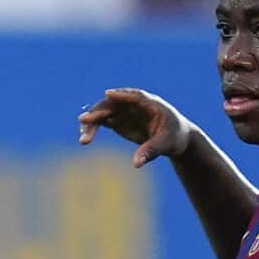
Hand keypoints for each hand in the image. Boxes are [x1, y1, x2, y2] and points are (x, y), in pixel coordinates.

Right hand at [77, 87, 193, 168]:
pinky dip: (93, 129)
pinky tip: (85, 140)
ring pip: (104, 112)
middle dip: (98, 112)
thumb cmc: (174, 137)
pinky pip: (102, 121)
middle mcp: (134, 104)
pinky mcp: (118, 121)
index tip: (108, 94)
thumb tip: (136, 163)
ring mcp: (124, 111)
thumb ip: (151, 152)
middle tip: (84, 121)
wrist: (174, 139)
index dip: (121, 94)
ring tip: (84, 140)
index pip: (135, 96)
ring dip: (92, 123)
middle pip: (113, 104)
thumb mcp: (166, 145)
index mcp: (150, 103)